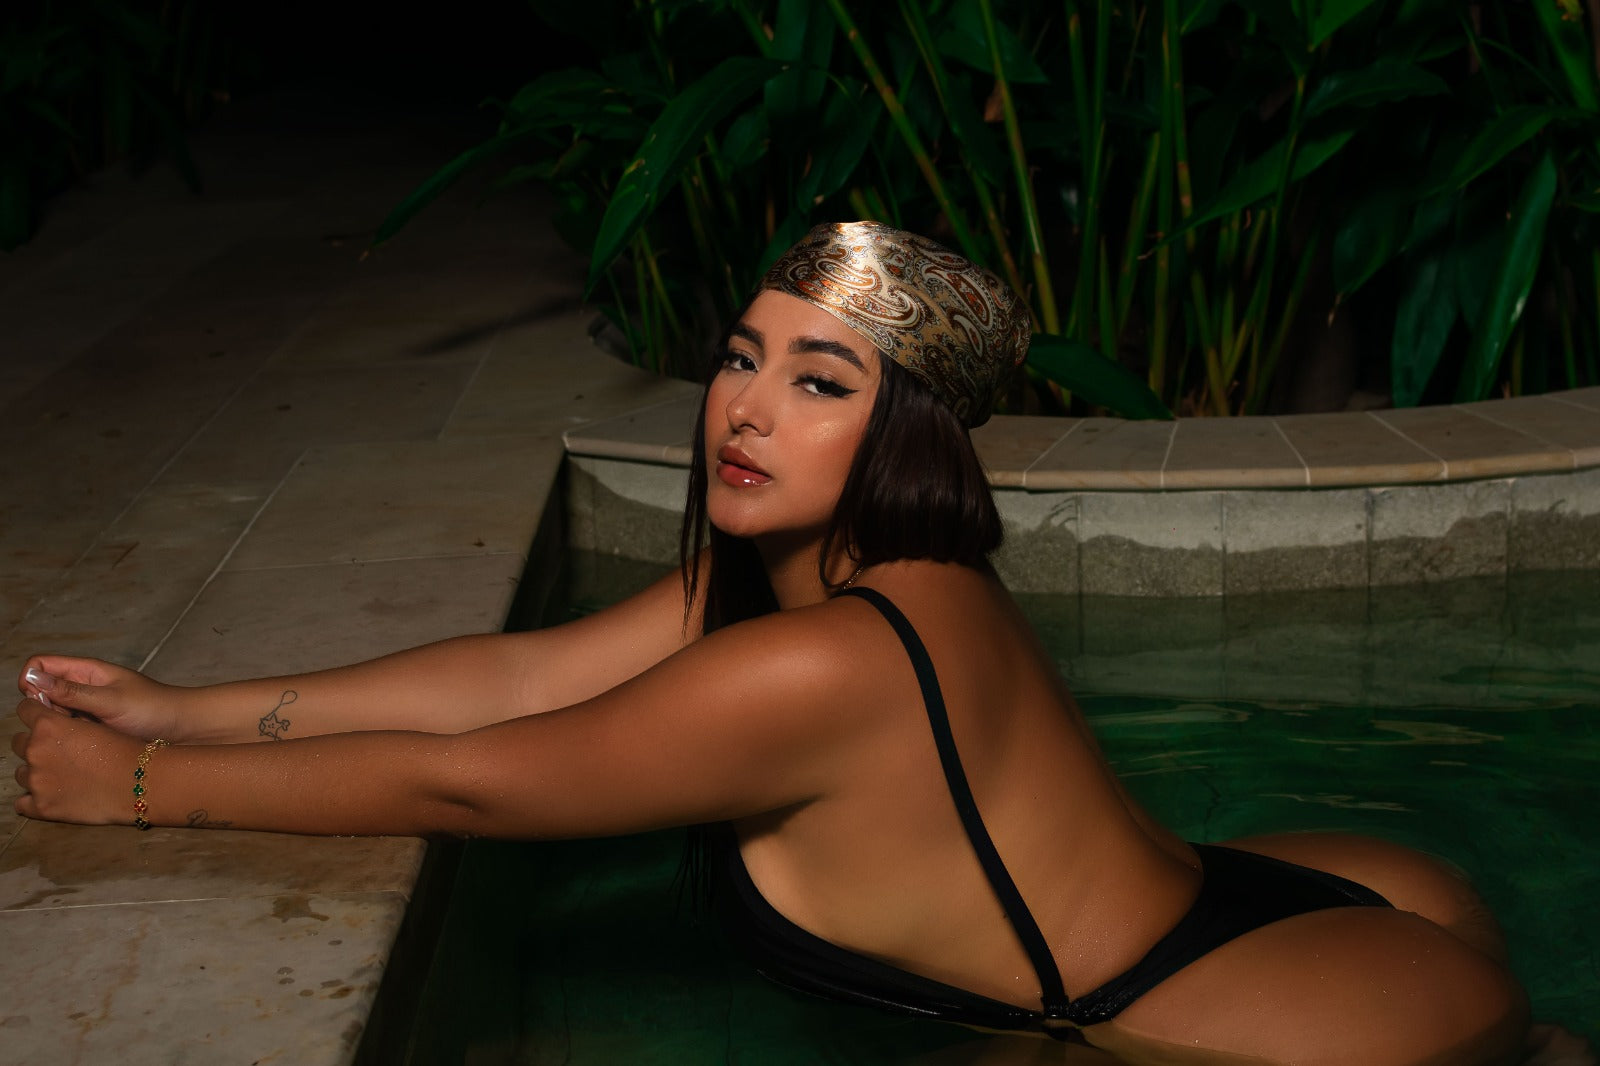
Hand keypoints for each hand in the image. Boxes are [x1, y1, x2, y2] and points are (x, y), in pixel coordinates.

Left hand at [12, 698, 142, 824]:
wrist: (142, 782)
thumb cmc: (126, 750)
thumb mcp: (95, 725)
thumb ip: (66, 721)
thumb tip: (53, 720)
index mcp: (48, 727)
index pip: (25, 710)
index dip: (36, 713)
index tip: (45, 719)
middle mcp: (35, 752)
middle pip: (19, 742)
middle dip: (35, 744)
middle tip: (60, 752)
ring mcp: (36, 781)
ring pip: (20, 773)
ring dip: (35, 772)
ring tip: (61, 776)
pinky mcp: (42, 807)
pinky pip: (22, 803)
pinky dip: (33, 799)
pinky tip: (51, 796)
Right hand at [17, 655, 186, 740]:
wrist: (184, 729)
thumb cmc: (154, 708)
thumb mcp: (110, 700)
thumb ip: (72, 692)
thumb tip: (32, 679)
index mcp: (87, 671)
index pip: (40, 665)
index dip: (31, 681)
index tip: (41, 702)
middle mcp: (83, 687)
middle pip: (41, 693)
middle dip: (44, 710)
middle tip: (69, 723)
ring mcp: (88, 708)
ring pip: (53, 715)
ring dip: (58, 727)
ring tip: (85, 735)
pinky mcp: (94, 728)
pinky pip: (69, 731)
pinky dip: (71, 738)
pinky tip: (88, 747)